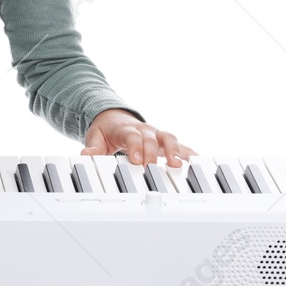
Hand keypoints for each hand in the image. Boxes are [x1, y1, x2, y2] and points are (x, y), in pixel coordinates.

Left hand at [80, 108, 196, 166]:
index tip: (136, 159)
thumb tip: (86, 154)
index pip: (132, 135)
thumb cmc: (106, 130)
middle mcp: (144, 130)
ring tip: (178, 165)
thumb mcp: (95, 137)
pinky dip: (190, 153)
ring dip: (175, 151)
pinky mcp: (165, 141)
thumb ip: (93, 147)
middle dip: (153, 153)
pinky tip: (199, 163)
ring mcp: (156, 134)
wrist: (114, 117)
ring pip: (168, 138)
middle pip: (151, 139)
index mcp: (126, 129)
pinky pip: (180, 145)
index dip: (135, 146)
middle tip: (152, 168)